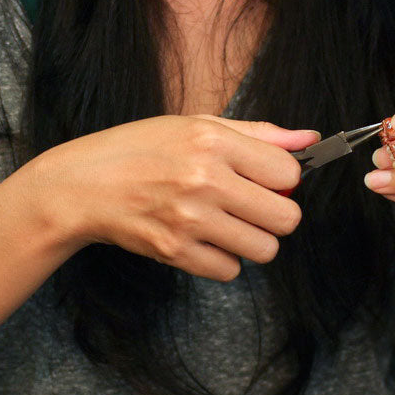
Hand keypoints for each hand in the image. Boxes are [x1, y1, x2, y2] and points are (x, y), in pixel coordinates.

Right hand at [40, 115, 317, 281]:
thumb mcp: (197, 125)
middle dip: (276, 215)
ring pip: (264, 250)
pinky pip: (230, 270)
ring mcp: (190, 219)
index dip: (283, 179)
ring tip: (226, 223)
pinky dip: (223, 259)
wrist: (84, 185)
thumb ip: (259, 135)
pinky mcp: (174, 252)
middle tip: (250, 206)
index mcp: (213, 141)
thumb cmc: (142, 148)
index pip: (288, 173)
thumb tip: (310, 139)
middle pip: (286, 218)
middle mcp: (204, 179)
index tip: (264, 179)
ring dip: (252, 240)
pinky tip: (202, 238)